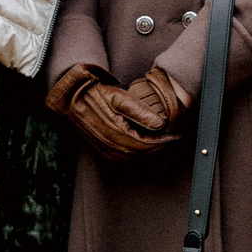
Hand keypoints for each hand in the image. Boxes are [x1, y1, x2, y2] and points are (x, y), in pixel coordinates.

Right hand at [46, 62, 177, 158]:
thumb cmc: (96, 94)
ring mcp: (108, 150)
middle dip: (162, 147)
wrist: (72, 99)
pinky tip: (149, 146)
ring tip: (166, 142)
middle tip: (176, 139)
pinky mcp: (105, 151)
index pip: (149, 143)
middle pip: (145, 152)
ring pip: (137, 157)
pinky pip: (128, 157)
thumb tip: (161, 124)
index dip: (166, 141)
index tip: (179, 135)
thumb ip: (140, 111)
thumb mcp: (119, 97)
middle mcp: (112, 145)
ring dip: (153, 152)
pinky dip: (141, 154)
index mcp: (118, 132)